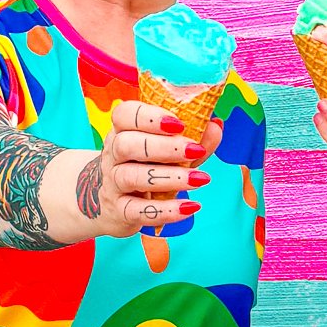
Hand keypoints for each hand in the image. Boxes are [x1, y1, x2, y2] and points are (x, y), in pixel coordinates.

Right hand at [81, 100, 222, 236]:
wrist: (111, 204)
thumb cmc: (146, 167)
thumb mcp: (168, 151)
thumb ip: (192, 138)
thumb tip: (215, 126)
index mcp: (123, 131)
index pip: (124, 115)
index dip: (149, 116)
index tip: (179, 123)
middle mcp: (113, 155)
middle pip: (127, 145)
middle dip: (164, 146)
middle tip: (195, 150)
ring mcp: (113, 184)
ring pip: (132, 176)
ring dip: (170, 177)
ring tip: (200, 179)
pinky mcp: (119, 211)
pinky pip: (138, 211)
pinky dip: (166, 210)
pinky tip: (190, 207)